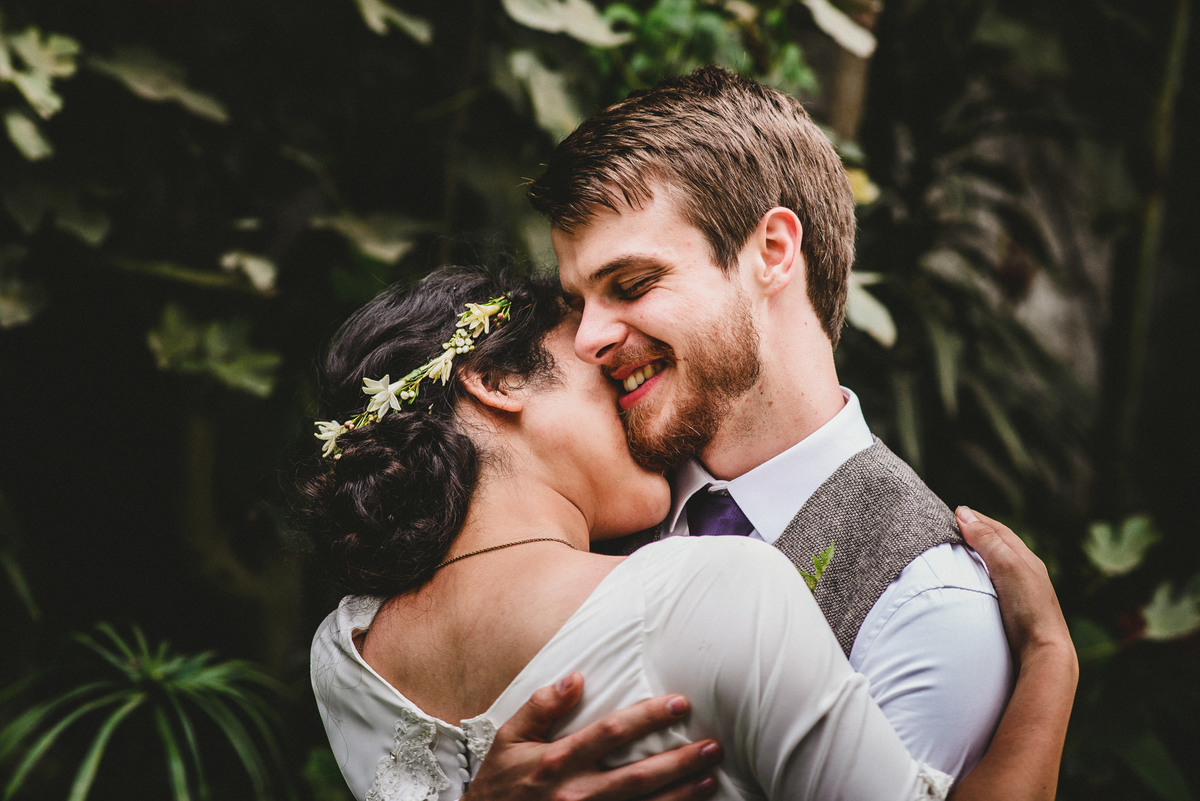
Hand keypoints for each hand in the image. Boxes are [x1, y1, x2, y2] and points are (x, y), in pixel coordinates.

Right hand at [464, 672, 721, 800]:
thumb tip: (577, 678)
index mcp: (556, 762)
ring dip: (679, 795)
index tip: (679, 704)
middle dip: (677, 761)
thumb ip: (542, 707)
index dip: (647, 718)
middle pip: (636, 777)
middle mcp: (575, 794)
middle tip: (712, 746)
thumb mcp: (510, 738)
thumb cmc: (499, 782)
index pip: (610, 734)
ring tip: (710, 776)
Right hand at [956, 506, 1074, 663]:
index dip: (978, 519)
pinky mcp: (1018, 611)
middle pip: (1002, 545)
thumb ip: (987, 541)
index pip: (999, 530)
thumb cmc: (1029, 608)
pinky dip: (986, 573)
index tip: (957, 512)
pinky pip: (999, 582)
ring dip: (983, 552)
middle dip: (981, 532)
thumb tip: (964, 514)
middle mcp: (1028, 572)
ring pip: (1001, 564)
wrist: (1045, 651)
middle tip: (958, 524)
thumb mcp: (1006, 567)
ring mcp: (1024, 592)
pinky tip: (978, 581)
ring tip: (964, 549)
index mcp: (1027, 559)